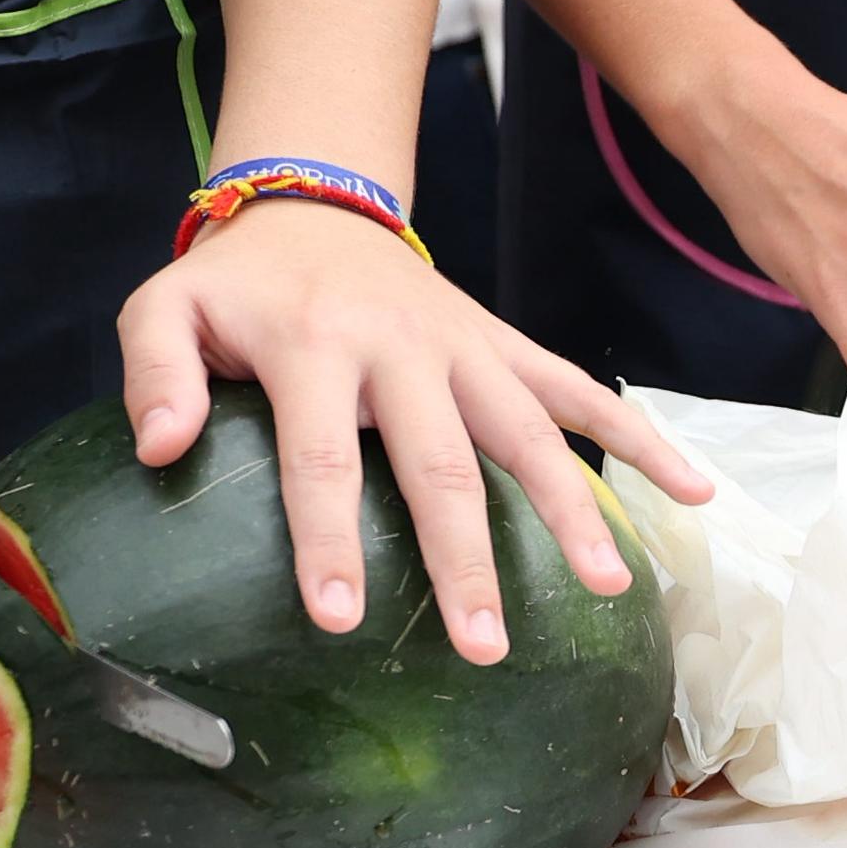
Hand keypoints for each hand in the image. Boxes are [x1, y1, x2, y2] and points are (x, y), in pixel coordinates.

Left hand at [119, 201, 707, 655]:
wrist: (312, 203)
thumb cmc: (236, 283)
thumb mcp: (165, 307)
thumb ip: (153, 371)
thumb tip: (159, 447)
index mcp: (315, 345)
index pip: (322, 457)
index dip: (331, 541)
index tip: (344, 620)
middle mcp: (402, 347)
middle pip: (442, 464)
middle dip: (466, 559)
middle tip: (484, 645)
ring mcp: (466, 347)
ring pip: (527, 433)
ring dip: (572, 511)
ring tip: (606, 588)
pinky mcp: (505, 347)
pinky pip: (580, 392)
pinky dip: (642, 438)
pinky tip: (693, 494)